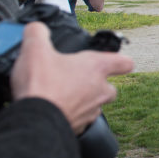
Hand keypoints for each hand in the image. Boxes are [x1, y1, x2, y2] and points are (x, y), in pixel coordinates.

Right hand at [10, 22, 133, 133]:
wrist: (34, 122)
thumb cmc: (41, 86)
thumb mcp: (34, 49)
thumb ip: (38, 32)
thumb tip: (37, 29)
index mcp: (96, 68)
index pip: (124, 63)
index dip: (120, 60)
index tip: (115, 60)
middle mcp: (99, 91)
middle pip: (110, 88)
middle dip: (98, 84)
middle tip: (78, 79)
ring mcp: (91, 112)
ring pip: (96, 105)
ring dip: (84, 100)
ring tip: (62, 94)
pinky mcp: (79, 128)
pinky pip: (81, 120)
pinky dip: (71, 115)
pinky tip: (55, 109)